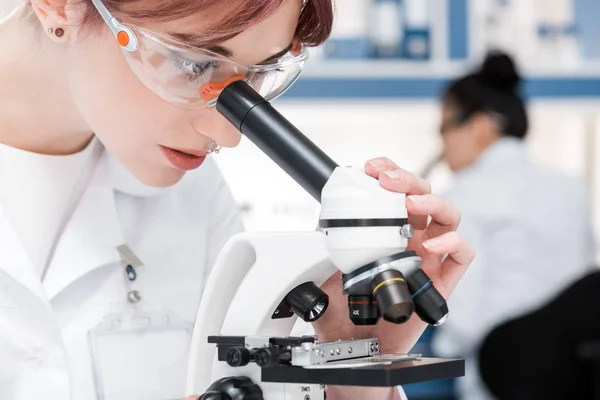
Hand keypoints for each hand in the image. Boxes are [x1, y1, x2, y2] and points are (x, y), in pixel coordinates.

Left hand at [312, 157, 474, 399]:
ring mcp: (430, 257)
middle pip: (424, 196)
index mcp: (389, 229)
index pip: (397, 191)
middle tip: (388, 181)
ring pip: (448, 216)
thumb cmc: (346, 306)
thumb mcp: (330, 266)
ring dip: (433, 203)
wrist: (353, 342)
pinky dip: (451, 242)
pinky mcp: (443, 280)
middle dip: (408, 180)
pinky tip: (429, 246)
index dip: (389, 173)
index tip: (372, 168)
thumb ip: (330, 241)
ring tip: (412, 205)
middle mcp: (413, 238)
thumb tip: (322, 220)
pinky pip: (462, 253)